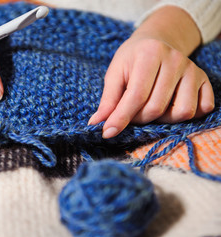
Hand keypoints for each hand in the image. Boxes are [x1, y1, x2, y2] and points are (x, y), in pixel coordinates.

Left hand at [88, 34, 213, 137]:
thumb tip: (97, 123)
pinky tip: (171, 106)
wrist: (158, 40)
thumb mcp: (115, 73)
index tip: (108, 132)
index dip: (121, 118)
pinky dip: (186, 114)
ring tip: (151, 108)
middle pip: (157, 108)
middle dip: (139, 119)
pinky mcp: (204, 79)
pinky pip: (202, 108)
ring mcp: (193, 70)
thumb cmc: (132, 59)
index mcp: (150, 54)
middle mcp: (175, 60)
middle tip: (132, 113)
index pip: (136, 95)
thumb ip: (108, 99)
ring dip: (163, 119)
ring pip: (182, 112)